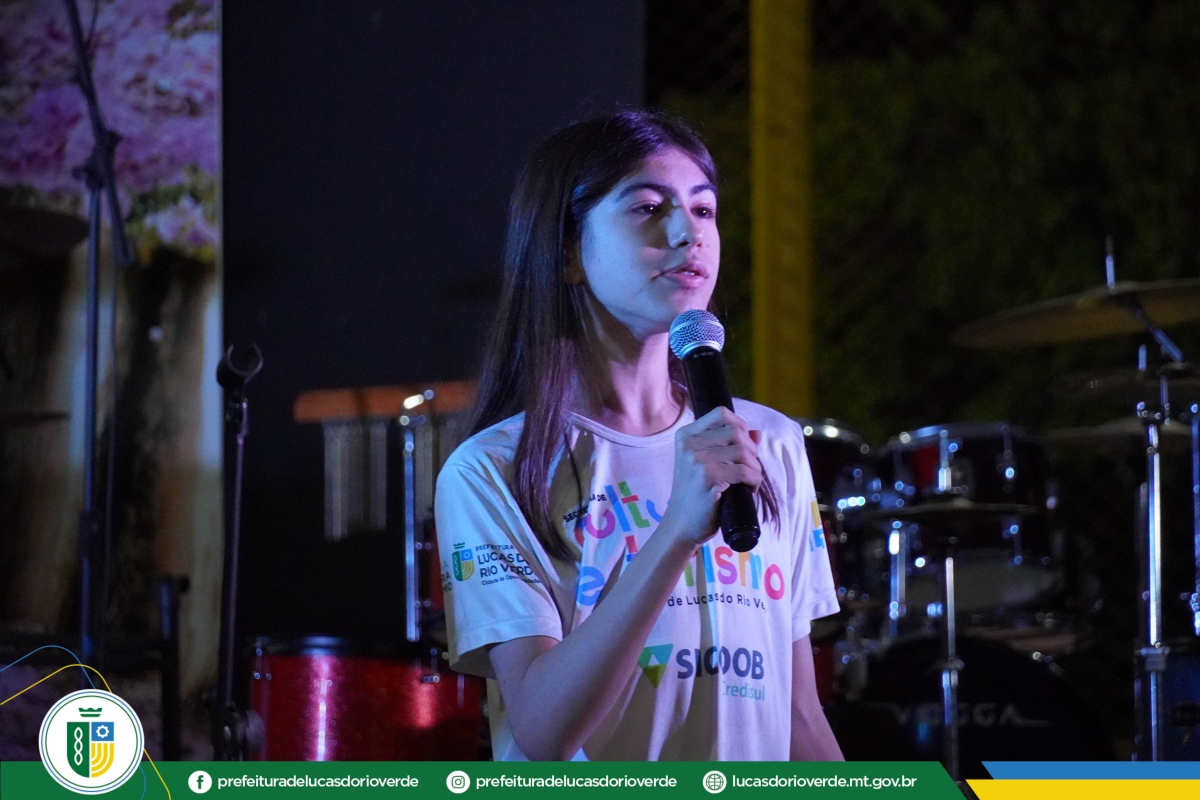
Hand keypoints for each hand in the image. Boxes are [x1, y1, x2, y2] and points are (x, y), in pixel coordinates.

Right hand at [661, 406, 762, 546]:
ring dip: (755, 467)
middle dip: (751, 450)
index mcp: (685, 436)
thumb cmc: (696, 495)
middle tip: (749, 468)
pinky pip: (745, 471)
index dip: (740, 425)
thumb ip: (728, 445)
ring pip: (744, 451)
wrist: (681, 524)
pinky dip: (754, 480)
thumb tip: (757, 433)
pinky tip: (749, 489)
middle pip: (736, 432)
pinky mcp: (709, 478)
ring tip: (750, 480)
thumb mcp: (706, 464)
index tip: (744, 445)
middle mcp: (689, 444)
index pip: (721, 413)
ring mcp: (697, 460)